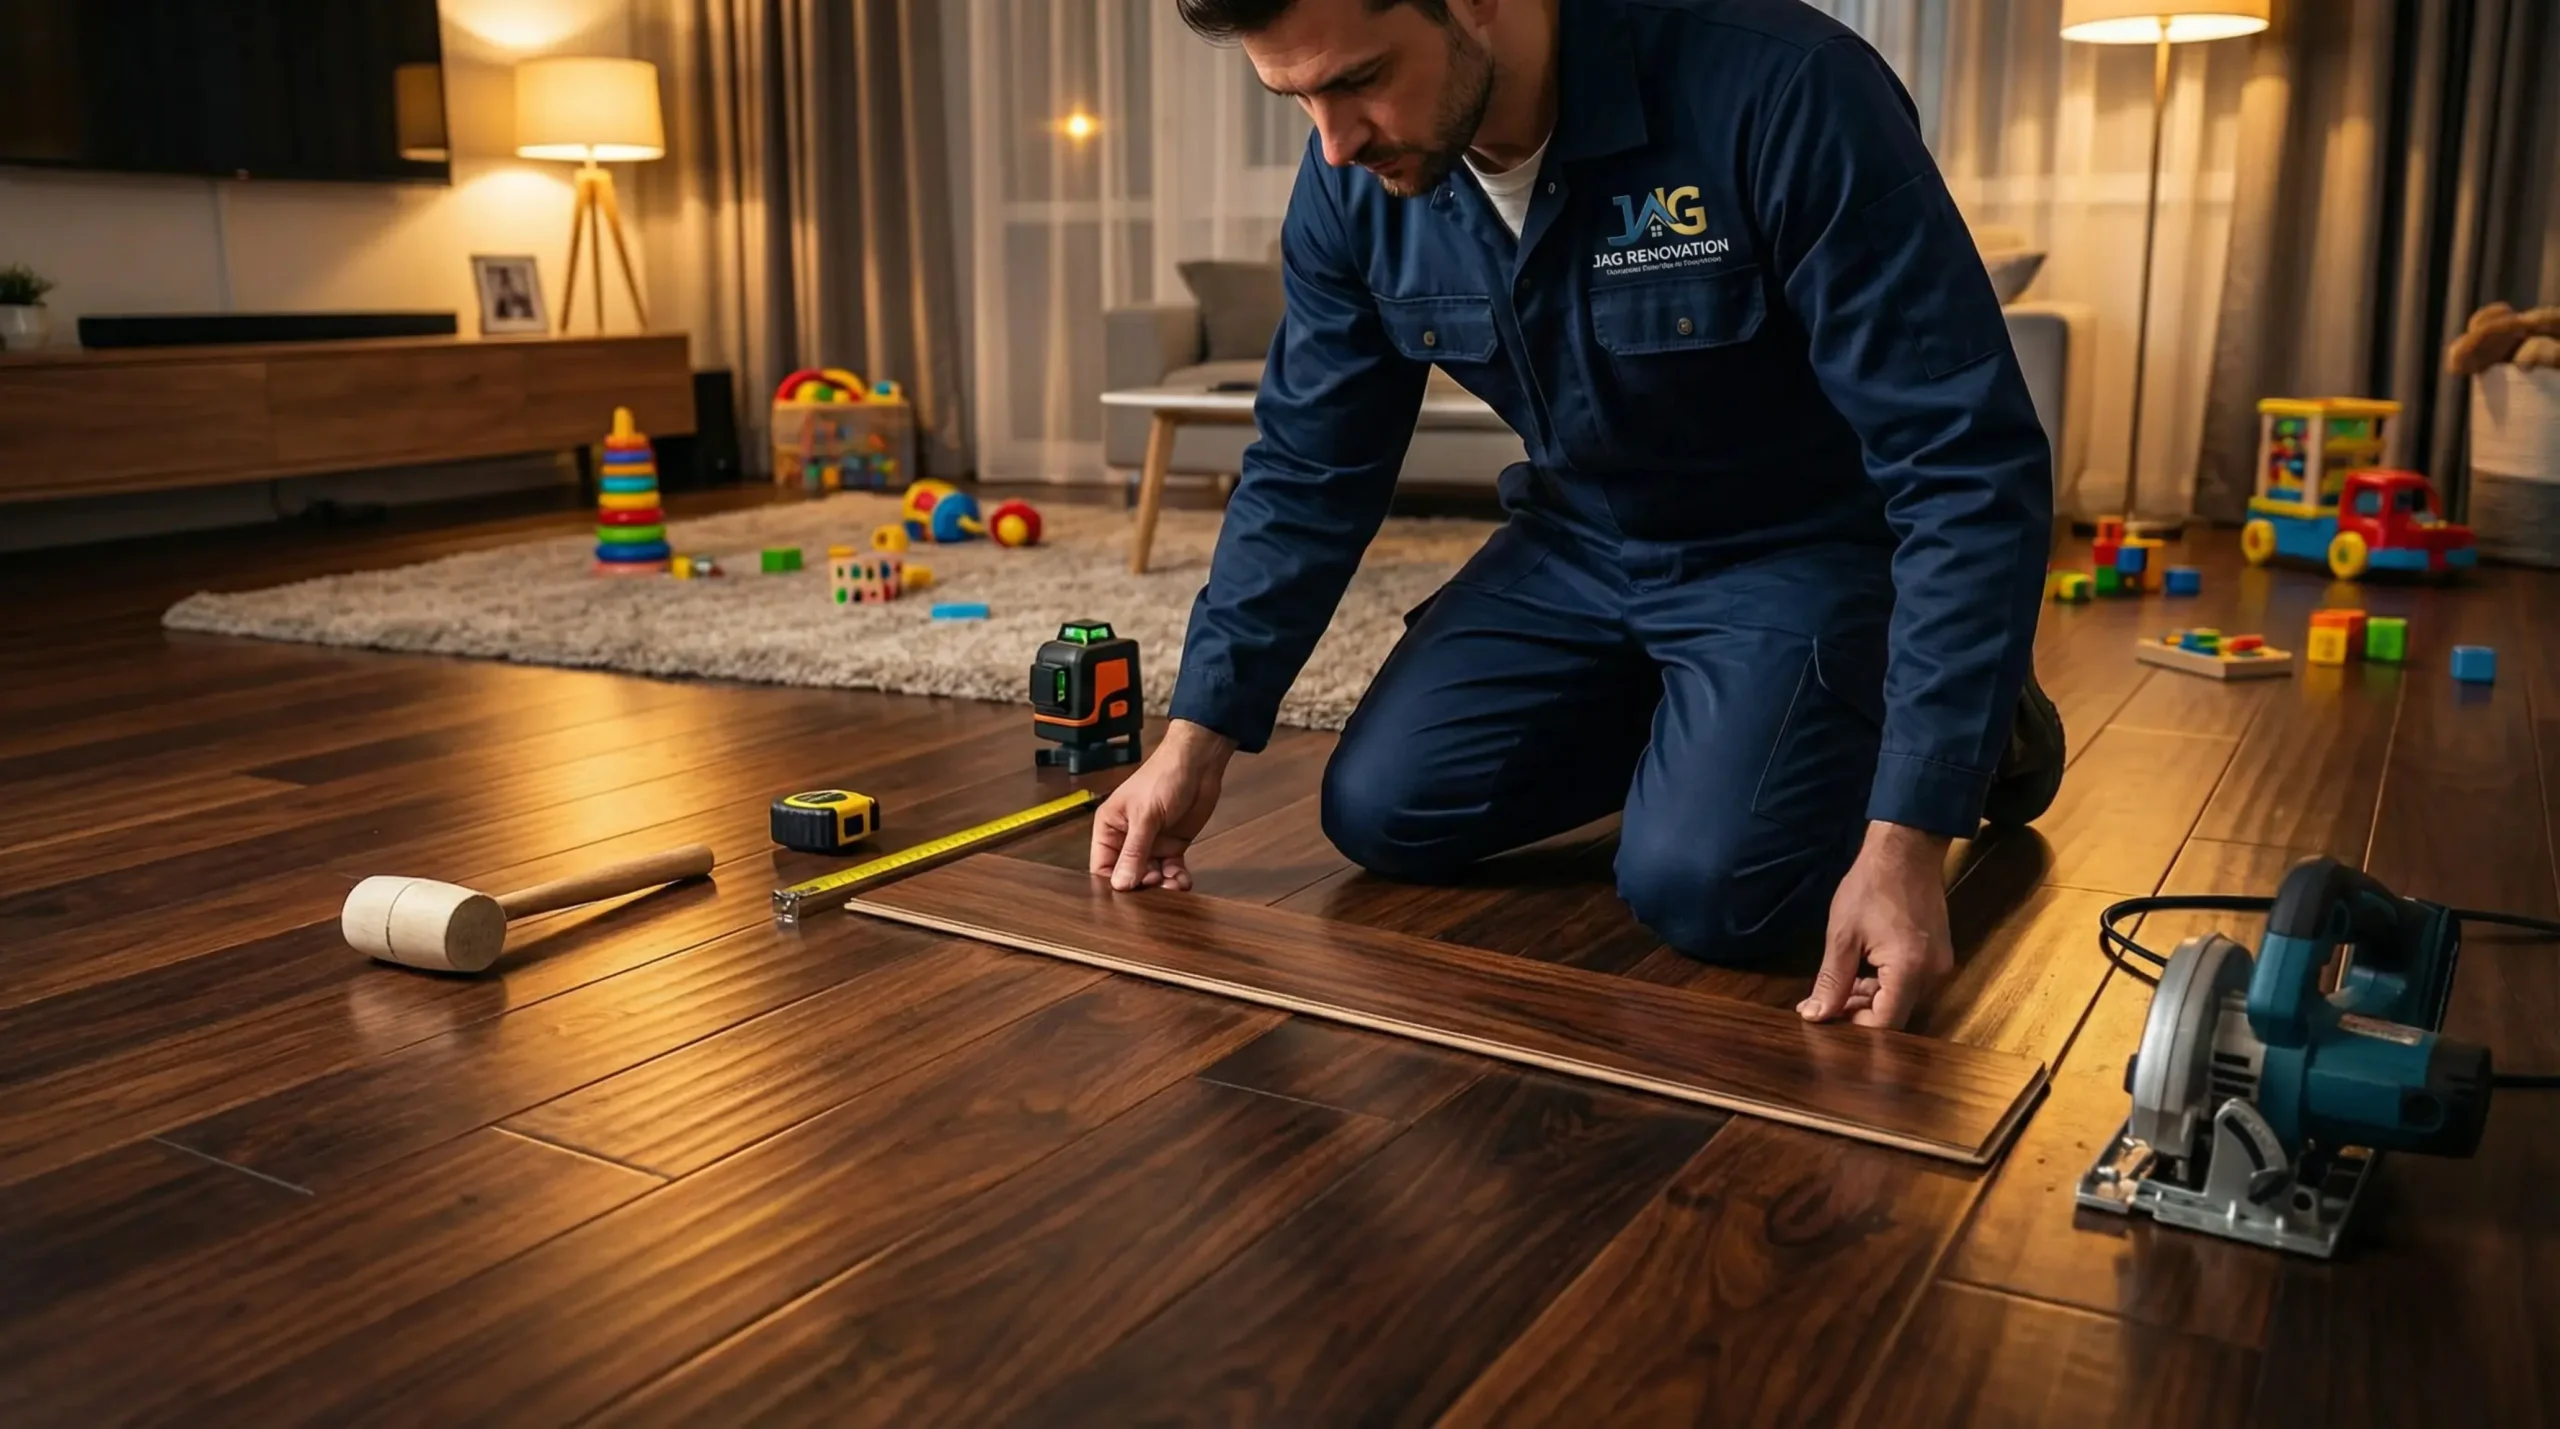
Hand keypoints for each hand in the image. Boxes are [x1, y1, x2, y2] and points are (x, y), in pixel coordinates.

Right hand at [1090, 720, 1236, 891]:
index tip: (1128, 894)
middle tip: (1156, 886)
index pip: (1102, 865)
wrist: (1198, 764)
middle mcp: (1128, 839)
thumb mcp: (1145, 816)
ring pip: (1151, 877)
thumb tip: (1120, 884)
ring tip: (1173, 885)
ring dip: (1162, 886)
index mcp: (1110, 827)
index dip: (1113, 882)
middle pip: (1127, 875)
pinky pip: (1170, 871)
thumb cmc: (1163, 777)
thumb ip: (1134, 851)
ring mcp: (1151, 844)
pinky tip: (1183, 880)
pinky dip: (1176, 878)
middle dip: (1141, 886)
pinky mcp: (1172, 846)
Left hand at [1799, 821, 1955, 1029]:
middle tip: (1826, 1001)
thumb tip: (1816, 1015)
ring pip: (1902, 999)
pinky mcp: (1938, 954)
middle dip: (1859, 1012)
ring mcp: (1939, 964)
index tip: (1826, 1018)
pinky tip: (1863, 972)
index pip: (1884, 1023)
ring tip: (1841, 984)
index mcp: (1910, 970)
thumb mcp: (1842, 936)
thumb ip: (1832, 981)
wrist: (1906, 849)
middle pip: (1895, 1014)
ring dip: (1872, 998)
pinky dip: (1886, 984)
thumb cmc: (1872, 885)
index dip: (1853, 1025)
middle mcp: (1932, 973)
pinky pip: (1911, 982)